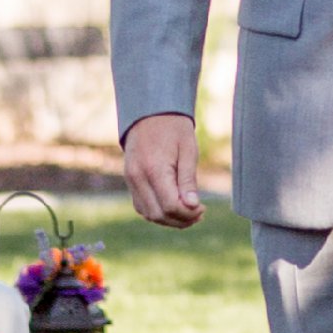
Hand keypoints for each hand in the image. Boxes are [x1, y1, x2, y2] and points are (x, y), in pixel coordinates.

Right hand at [124, 111, 201, 226]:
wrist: (150, 112)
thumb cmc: (174, 129)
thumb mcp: (188, 150)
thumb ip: (188, 180)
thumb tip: (193, 206)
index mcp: (154, 169)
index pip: (170, 205)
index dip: (188, 214)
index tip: (202, 208)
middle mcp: (138, 178)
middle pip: (158, 214)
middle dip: (180, 220)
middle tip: (199, 214)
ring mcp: (131, 180)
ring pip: (148, 214)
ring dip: (169, 219)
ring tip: (189, 213)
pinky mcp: (129, 180)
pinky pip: (141, 205)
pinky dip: (157, 211)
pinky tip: (173, 207)